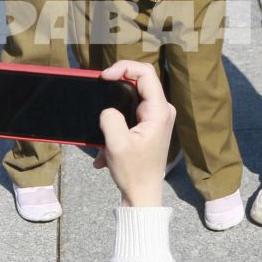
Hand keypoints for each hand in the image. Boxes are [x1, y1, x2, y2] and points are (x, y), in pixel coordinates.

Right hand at [95, 59, 175, 206]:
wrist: (142, 194)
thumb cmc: (133, 172)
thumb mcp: (116, 144)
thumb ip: (110, 117)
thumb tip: (108, 109)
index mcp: (159, 111)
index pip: (145, 72)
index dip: (123, 67)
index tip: (104, 77)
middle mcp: (162, 110)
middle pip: (139, 81)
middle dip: (116, 84)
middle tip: (99, 90)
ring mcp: (157, 118)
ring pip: (132, 97)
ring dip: (113, 108)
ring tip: (101, 127)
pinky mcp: (150, 126)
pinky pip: (130, 112)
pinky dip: (116, 123)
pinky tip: (105, 147)